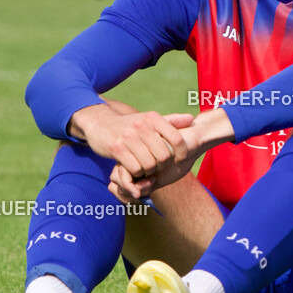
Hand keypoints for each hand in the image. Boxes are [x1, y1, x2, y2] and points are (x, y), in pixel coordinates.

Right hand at [107, 108, 234, 202]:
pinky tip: (135, 171)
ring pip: (149, 164)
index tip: (179, 160)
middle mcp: (142, 125)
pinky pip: (135, 168)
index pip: (177, 139)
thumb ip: (171, 121)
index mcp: (153, 118)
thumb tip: (192, 119)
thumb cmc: (130, 125)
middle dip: (162, 166)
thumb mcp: (149, 119)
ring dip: (149, 171)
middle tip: (158, 167)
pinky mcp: (117, 148)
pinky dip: (137, 174)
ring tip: (146, 169)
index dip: (182, 154)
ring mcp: (128, 137)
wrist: (100, 123)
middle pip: (164, 156)